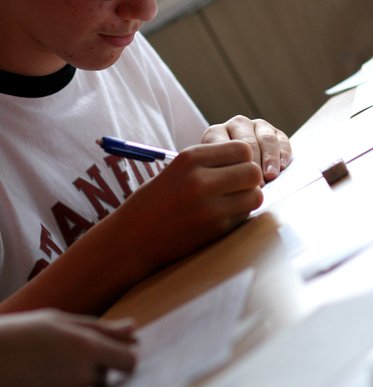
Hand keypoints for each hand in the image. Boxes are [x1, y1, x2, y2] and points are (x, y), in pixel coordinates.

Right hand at [0, 311, 136, 386]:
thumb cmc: (16, 333)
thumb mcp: (58, 321)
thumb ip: (99, 327)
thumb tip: (134, 330)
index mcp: (85, 345)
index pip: (129, 361)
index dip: (124, 358)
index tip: (113, 354)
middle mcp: (80, 375)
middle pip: (107, 378)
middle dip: (94, 369)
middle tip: (60, 356)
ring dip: (76, 385)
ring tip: (43, 369)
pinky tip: (34, 384)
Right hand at [123, 140, 263, 274]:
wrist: (132, 238)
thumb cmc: (154, 201)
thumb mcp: (176, 170)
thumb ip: (209, 162)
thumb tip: (249, 159)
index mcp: (189, 158)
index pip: (241, 149)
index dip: (244, 158)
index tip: (235, 167)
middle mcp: (200, 180)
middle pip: (252, 171)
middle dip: (250, 179)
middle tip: (238, 186)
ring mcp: (208, 207)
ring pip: (255, 195)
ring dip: (248, 198)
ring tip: (232, 201)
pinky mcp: (214, 230)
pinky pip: (244, 217)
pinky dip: (239, 216)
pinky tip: (221, 216)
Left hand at [200, 116, 290, 181]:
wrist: (241, 166)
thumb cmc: (220, 176)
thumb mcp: (214, 175)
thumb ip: (220, 178)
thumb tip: (233, 193)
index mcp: (215, 133)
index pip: (223, 145)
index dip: (233, 165)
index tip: (239, 183)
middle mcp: (236, 125)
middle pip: (247, 142)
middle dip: (253, 163)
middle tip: (257, 183)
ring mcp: (257, 126)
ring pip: (266, 139)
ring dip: (270, 159)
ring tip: (271, 176)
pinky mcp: (276, 132)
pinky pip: (282, 140)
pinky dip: (283, 154)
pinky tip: (283, 167)